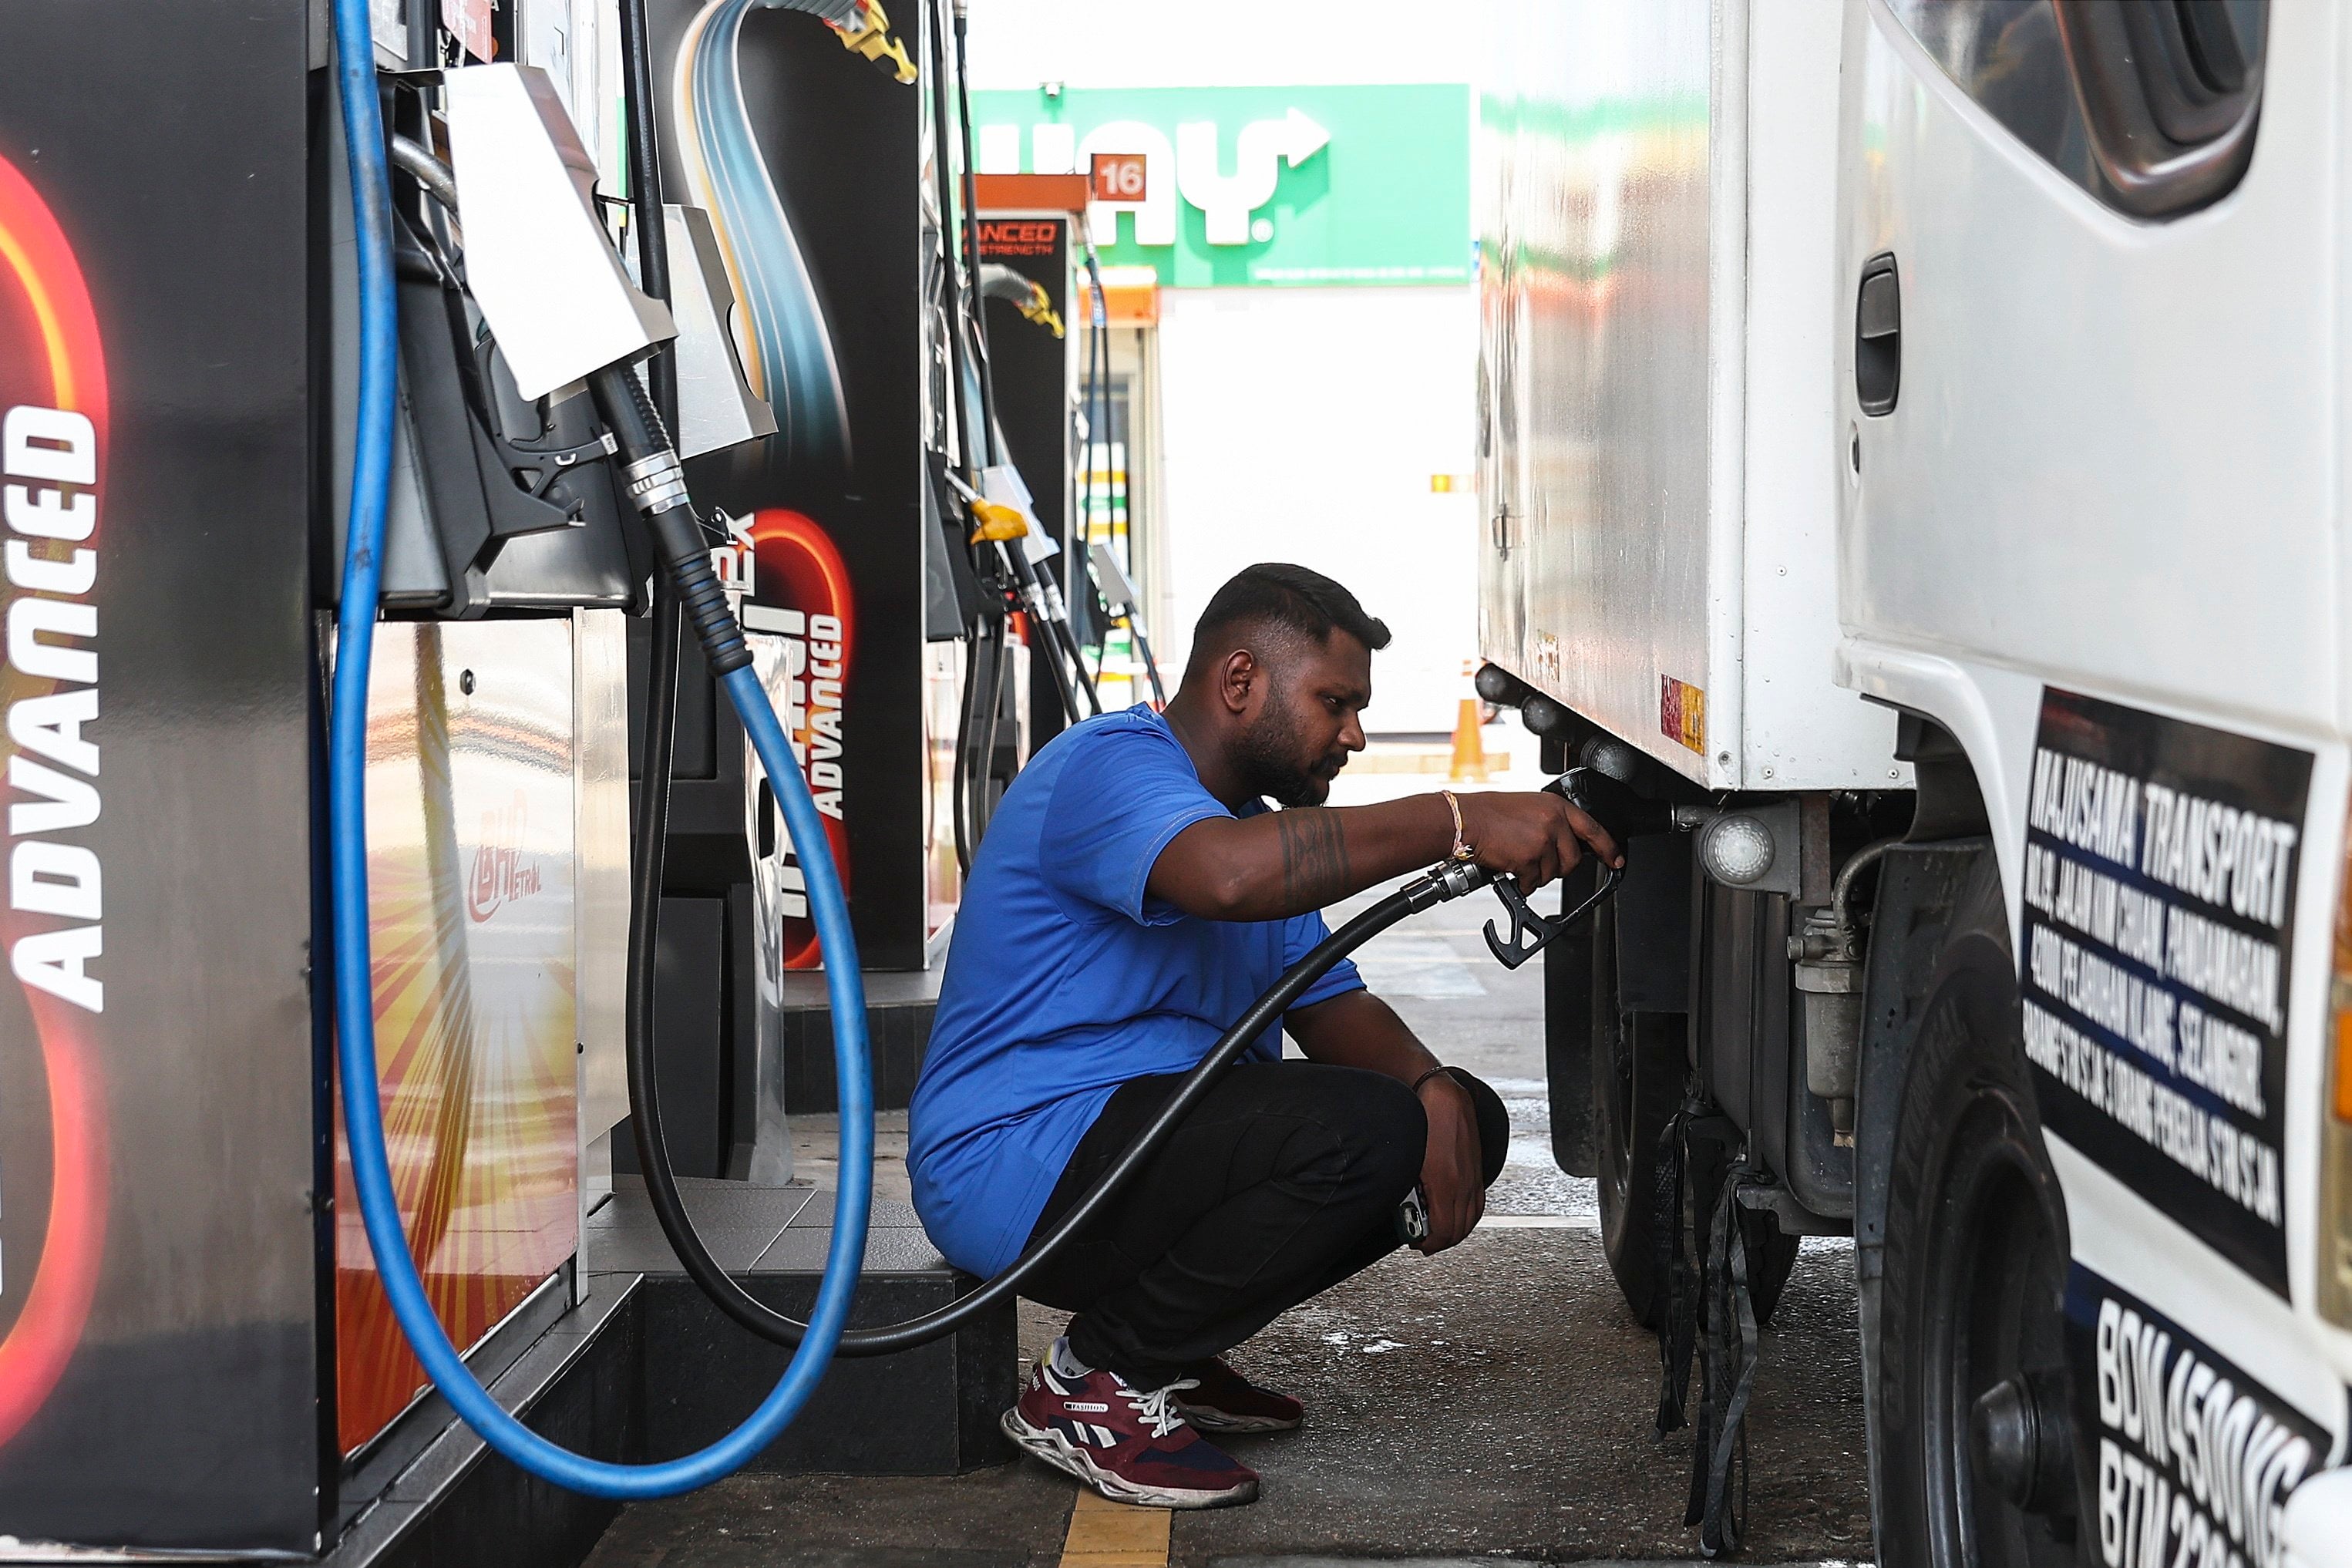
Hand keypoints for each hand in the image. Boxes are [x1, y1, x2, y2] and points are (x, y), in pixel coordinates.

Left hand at [1415, 1071, 1485, 1253]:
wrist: (1445, 1097)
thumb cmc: (1422, 1122)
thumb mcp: (1407, 1159)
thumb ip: (1407, 1188)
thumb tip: (1403, 1210)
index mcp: (1444, 1184)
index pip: (1443, 1232)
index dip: (1429, 1244)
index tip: (1417, 1243)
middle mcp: (1463, 1184)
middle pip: (1459, 1230)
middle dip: (1441, 1241)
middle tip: (1424, 1241)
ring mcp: (1473, 1178)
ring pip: (1471, 1219)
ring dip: (1456, 1231)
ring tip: (1439, 1232)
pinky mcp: (1477, 1171)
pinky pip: (1477, 1204)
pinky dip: (1468, 1216)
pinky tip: (1456, 1216)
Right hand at [1454, 790, 1621, 892]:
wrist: (1467, 819)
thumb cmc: (1490, 812)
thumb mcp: (1530, 807)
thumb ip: (1552, 821)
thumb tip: (1565, 843)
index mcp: (1557, 806)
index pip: (1593, 829)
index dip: (1608, 848)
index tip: (1616, 860)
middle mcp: (1554, 822)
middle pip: (1572, 860)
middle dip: (1559, 867)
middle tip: (1539, 861)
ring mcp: (1542, 841)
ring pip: (1552, 873)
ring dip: (1536, 874)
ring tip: (1518, 858)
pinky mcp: (1529, 859)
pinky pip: (1533, 882)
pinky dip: (1522, 881)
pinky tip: (1510, 866)